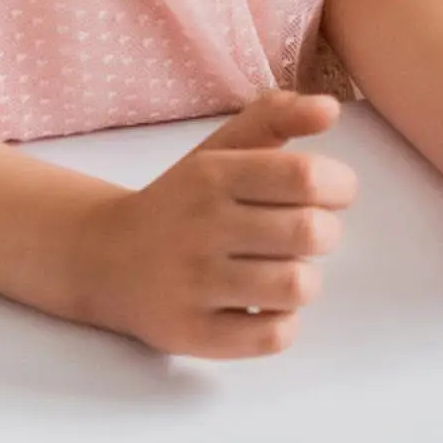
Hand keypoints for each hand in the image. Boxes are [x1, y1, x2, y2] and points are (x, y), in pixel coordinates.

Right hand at [81, 92, 357, 358]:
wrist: (103, 257)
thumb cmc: (186, 202)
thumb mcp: (221, 150)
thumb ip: (276, 117)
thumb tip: (329, 108)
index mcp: (213, 175)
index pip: (307, 176)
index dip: (339, 187)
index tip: (328, 195)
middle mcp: (200, 225)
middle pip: (313, 233)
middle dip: (325, 235)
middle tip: (301, 237)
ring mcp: (192, 282)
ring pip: (298, 286)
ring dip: (303, 281)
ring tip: (280, 271)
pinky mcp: (191, 332)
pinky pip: (275, 335)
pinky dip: (282, 323)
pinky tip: (262, 306)